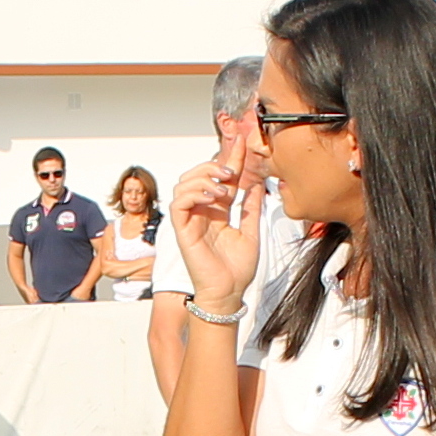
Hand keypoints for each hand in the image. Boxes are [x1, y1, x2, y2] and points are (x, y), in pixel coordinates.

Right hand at [165, 159, 262, 312]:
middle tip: (230, 172)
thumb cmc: (237, 270)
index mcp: (218, 212)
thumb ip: (251, 207)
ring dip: (203, 179)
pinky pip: (178, 204)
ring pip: (184, 185)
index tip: (241, 142)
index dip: (230, 159)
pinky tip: (212, 198)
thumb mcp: (251, 231)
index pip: (221, 179)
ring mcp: (190, 221)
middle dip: (213, 166)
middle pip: (197, 176)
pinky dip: (193, 194)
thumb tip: (257, 184)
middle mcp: (202, 213)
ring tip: (223, 188)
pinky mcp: (182, 231)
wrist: (229, 293)